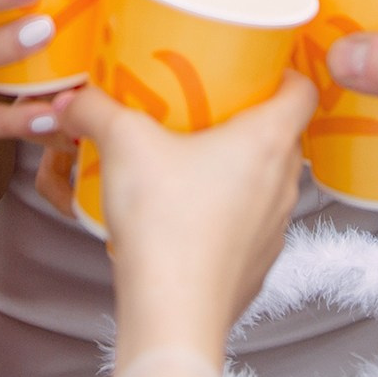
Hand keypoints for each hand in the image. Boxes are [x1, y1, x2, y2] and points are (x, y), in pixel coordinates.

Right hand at [59, 74, 317, 364]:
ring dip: (240, 165)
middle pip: (284, 134)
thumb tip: (74, 97)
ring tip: (194, 155)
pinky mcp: (257, 262)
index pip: (303, 90)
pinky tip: (189, 209)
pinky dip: (229, 209)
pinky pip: (252, 221)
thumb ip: (96, 110)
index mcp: (267, 139)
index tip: (257, 63)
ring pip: (268, 179)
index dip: (285, 70)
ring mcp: (275, 227)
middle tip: (211, 102)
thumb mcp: (123, 145)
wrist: (173, 314)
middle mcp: (283, 182)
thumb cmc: (165, 225)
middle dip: (251, 115)